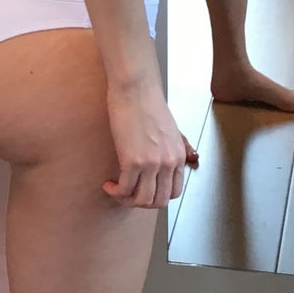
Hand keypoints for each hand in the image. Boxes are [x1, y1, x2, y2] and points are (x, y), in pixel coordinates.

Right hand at [104, 81, 198, 206]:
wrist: (136, 89)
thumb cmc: (149, 104)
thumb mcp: (171, 129)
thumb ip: (177, 147)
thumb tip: (185, 157)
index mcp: (178, 157)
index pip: (174, 193)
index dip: (157, 197)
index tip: (143, 191)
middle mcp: (168, 163)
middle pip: (159, 201)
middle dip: (141, 203)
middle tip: (128, 194)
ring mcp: (151, 164)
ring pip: (142, 200)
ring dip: (126, 200)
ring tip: (116, 190)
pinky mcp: (132, 161)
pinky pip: (125, 189)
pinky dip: (115, 192)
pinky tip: (108, 184)